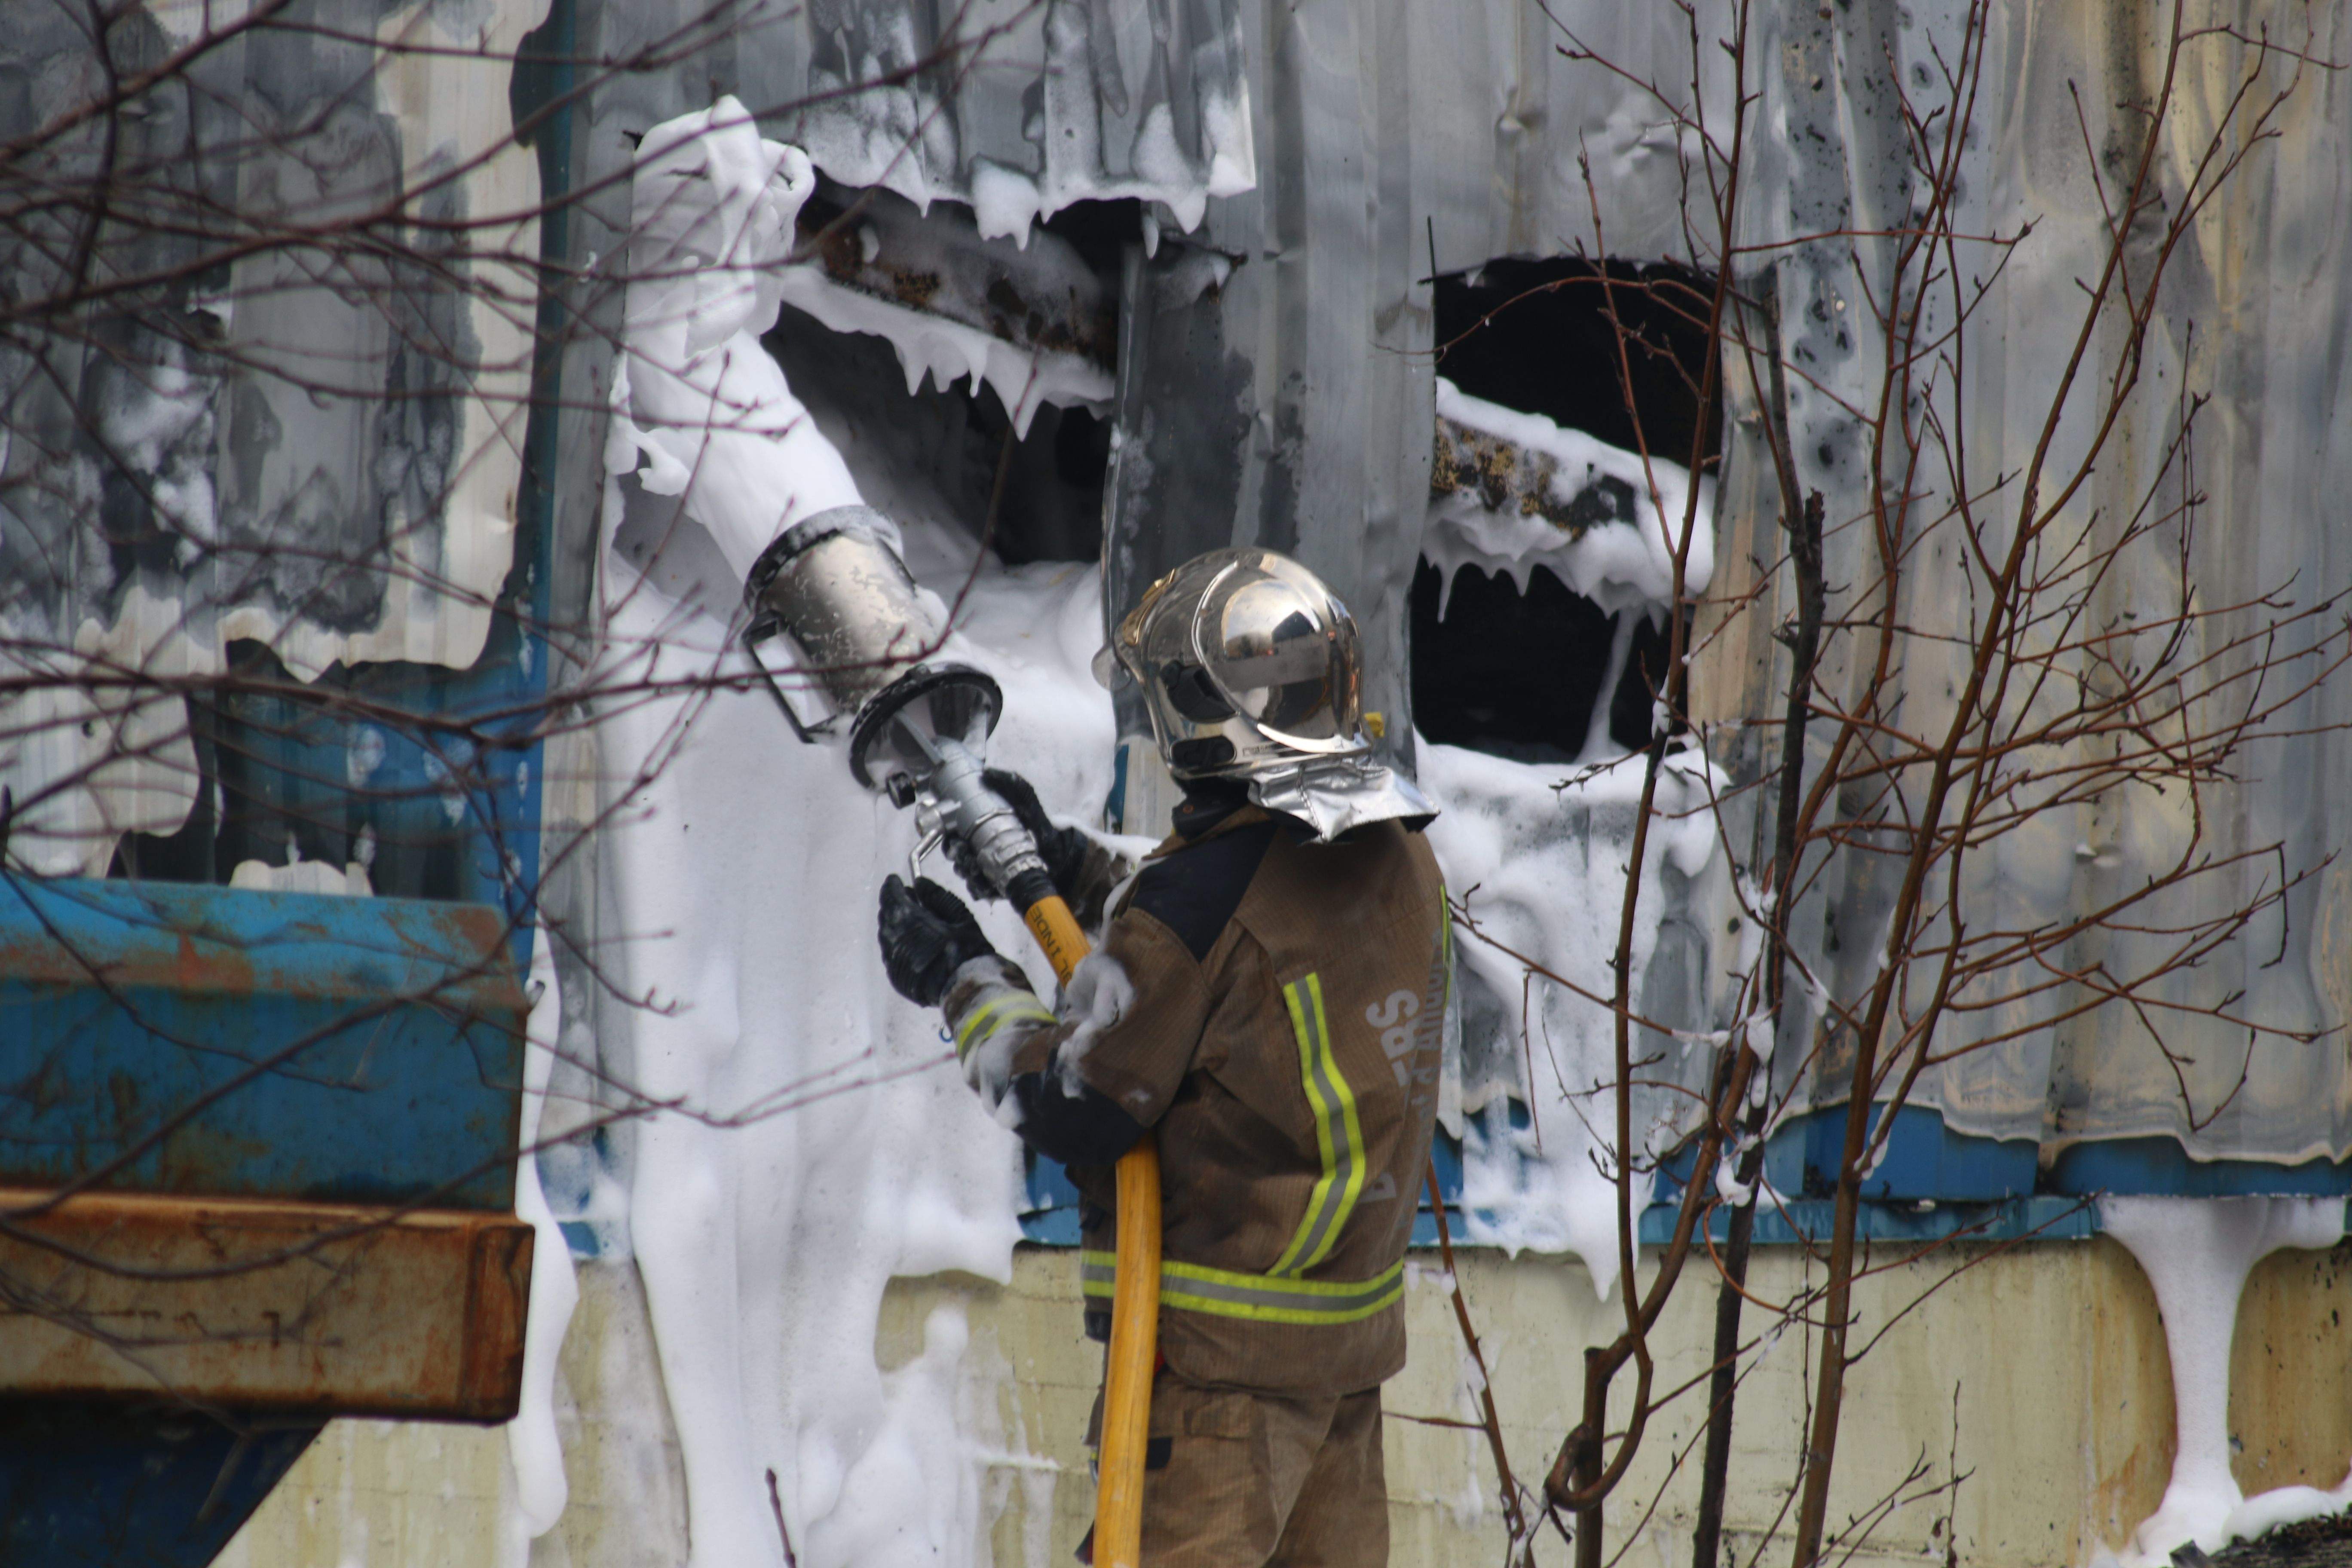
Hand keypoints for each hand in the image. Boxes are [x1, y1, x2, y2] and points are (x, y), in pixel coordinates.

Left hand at [877, 875, 996, 1007]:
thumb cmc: (968, 950)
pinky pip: (890, 953)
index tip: (894, 879)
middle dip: (892, 903)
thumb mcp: (960, 916)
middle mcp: (896, 940)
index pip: (892, 896)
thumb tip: (919, 883)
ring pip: (885, 935)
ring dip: (893, 923)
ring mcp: (893, 961)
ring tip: (908, 919)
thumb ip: (937, 896)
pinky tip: (909, 941)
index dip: (891, 886)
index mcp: (910, 921)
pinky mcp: (895, 977)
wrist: (967, 989)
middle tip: (903, 897)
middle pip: (886, 915)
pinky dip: (896, 942)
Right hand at [945, 769, 1091, 903]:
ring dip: (966, 872)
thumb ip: (1014, 786)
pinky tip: (987, 886)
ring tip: (977, 870)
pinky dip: (979, 889)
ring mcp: (987, 869)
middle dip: (957, 855)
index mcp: (982, 829)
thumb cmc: (1043, 827)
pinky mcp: (996, 887)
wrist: (1064, 857)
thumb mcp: (1029, 802)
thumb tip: (987, 772)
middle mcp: (981, 849)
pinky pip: (979, 891)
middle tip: (966, 854)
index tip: (954, 836)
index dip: (950, 834)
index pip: (955, 832)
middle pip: (956, 853)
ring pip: (965, 872)